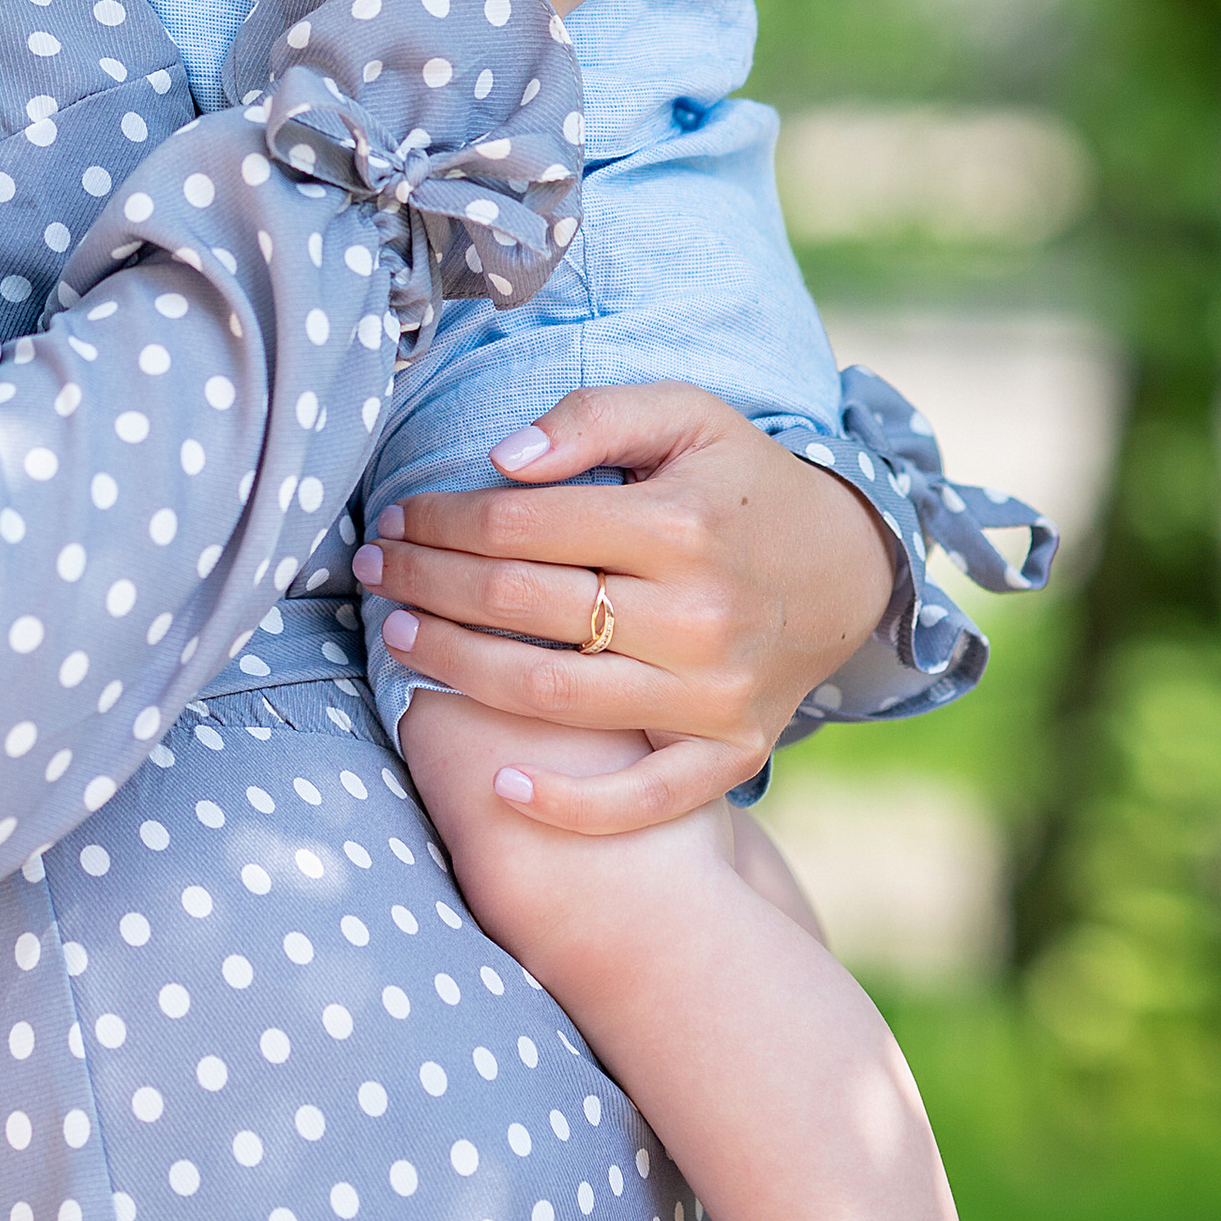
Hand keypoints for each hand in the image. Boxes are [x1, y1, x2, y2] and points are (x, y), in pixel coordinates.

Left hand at [348, 381, 898, 831]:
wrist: (847, 570)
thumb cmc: (739, 485)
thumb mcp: (685, 415)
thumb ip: (591, 419)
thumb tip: (500, 461)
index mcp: (680, 524)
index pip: (521, 525)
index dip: (441, 522)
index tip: (397, 517)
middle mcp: (698, 614)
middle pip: (522, 607)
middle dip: (427, 585)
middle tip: (374, 570)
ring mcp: (714, 694)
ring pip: (551, 695)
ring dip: (456, 669)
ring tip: (399, 638)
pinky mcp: (731, 754)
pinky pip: (642, 797)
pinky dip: (569, 805)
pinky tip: (500, 784)